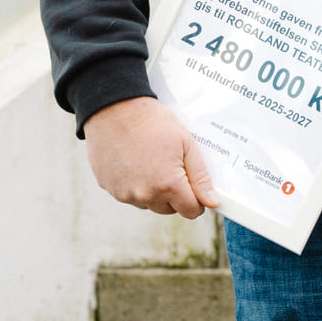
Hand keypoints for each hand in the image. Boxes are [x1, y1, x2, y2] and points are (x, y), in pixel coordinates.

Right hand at [82, 96, 220, 218]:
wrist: (114, 109)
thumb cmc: (152, 122)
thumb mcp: (186, 144)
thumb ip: (200, 177)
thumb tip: (212, 201)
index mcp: (167, 185)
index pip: (191, 211)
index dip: (197, 199)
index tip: (195, 186)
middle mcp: (144, 195)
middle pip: (168, 209)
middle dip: (175, 194)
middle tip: (172, 166)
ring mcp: (124, 193)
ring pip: (148, 203)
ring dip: (153, 191)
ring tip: (151, 161)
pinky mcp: (109, 188)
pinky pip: (128, 195)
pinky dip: (134, 185)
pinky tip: (134, 163)